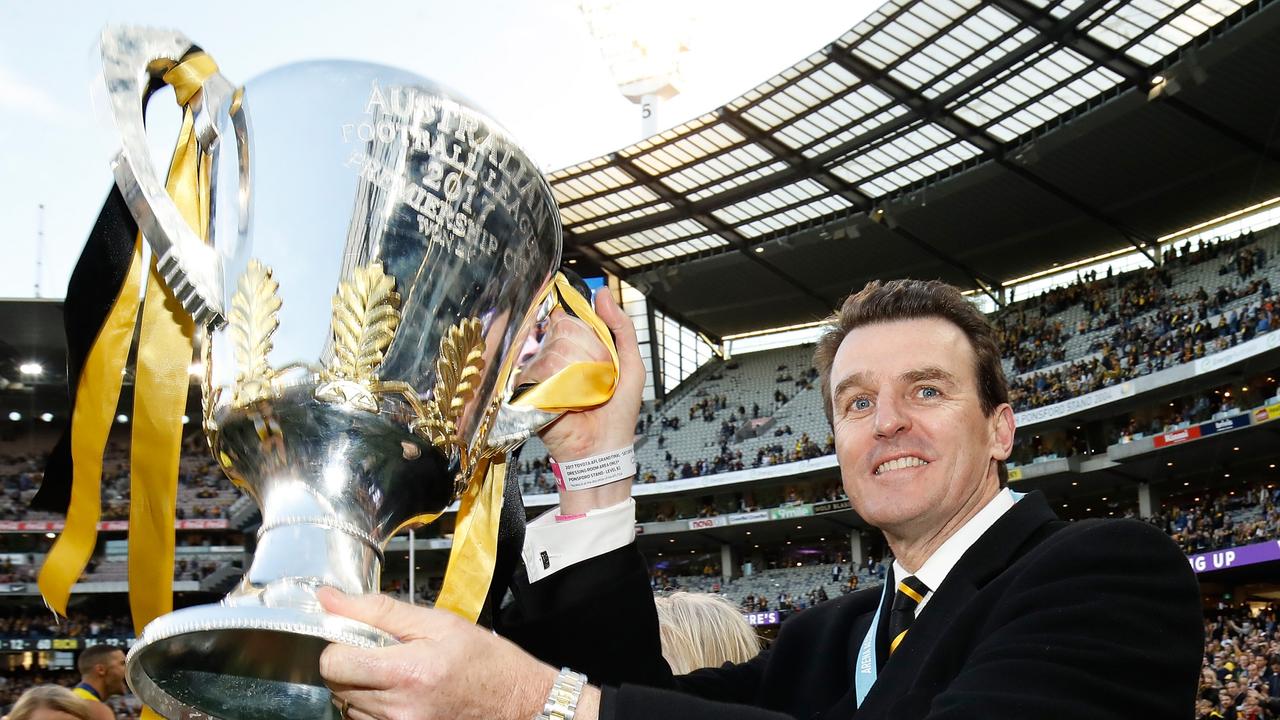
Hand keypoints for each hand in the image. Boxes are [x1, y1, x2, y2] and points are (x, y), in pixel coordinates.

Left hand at [318, 588, 599, 719]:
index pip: (333, 662)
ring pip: (347, 704)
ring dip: (361, 684)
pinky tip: (400, 691)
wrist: (516, 702)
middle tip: (384, 649)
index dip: (340, 642)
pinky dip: (373, 704)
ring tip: (397, 671)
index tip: (359, 633)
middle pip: (335, 684)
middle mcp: (397, 709)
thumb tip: (330, 600)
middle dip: (352, 661)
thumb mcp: (437, 622)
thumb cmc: (483, 660)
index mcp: (406, 672)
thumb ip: (379, 611)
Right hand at [520, 290, 643, 514]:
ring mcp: (540, 374)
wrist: (605, 449)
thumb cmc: (618, 413)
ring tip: (587, 394)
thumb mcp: (631, 364)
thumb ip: (622, 327)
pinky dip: (563, 385)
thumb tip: (602, 293)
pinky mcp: (529, 392)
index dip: (586, 329)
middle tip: (600, 380)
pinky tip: (571, 401)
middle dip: (592, 353)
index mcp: (575, 350)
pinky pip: (542, 371)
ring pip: (555, 349)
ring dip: (581, 372)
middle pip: (565, 330)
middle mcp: (554, 358)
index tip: (601, 352)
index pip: (572, 319)